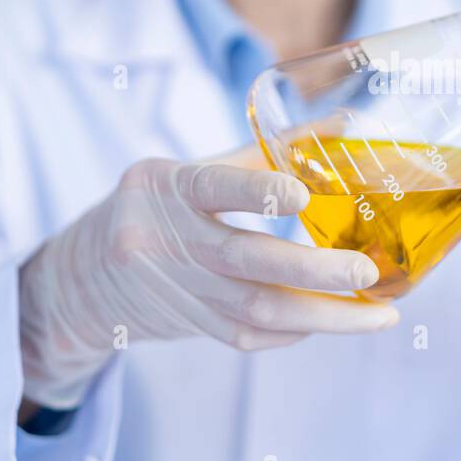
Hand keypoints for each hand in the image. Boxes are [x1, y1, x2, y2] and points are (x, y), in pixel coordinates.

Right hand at [18, 146, 394, 409]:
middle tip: (366, 270)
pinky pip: (249, 334)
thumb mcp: (190, 171)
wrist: (82, 276)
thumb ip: (263, 154)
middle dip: (313, 271)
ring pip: (255, 311)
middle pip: (244, 261)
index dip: (257, 193)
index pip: (212, 187)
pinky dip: (296, 330)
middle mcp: (163, 239)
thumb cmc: (155, 206)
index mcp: (165, 187)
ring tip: (378, 313)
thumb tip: (344, 125)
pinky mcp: (187, 324)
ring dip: (324, 316)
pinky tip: (333, 320)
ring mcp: (174, 289)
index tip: (302, 197)